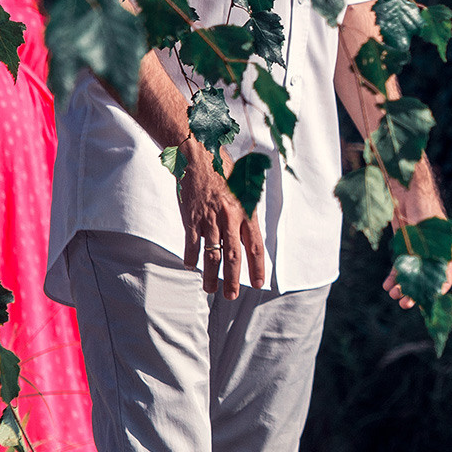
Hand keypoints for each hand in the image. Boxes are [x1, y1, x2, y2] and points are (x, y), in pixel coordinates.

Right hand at [177, 145, 266, 297]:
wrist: (199, 156)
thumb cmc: (224, 170)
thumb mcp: (245, 189)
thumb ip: (249, 211)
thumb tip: (252, 232)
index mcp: (246, 212)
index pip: (255, 246)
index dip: (258, 267)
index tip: (260, 283)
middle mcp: (229, 218)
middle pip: (234, 256)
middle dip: (234, 280)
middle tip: (232, 296)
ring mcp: (209, 220)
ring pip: (212, 255)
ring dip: (211, 276)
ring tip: (211, 289)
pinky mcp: (191, 218)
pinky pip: (192, 244)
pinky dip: (191, 258)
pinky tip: (191, 266)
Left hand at [381, 206, 451, 309]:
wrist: (407, 189)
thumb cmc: (422, 209)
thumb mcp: (426, 234)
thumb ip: (424, 255)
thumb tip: (420, 279)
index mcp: (446, 251)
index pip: (444, 278)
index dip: (435, 292)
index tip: (424, 302)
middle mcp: (433, 253)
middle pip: (426, 280)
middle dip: (415, 293)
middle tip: (404, 303)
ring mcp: (418, 250)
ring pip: (411, 275)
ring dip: (403, 286)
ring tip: (393, 294)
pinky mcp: (405, 246)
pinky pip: (400, 265)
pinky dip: (394, 275)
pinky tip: (387, 285)